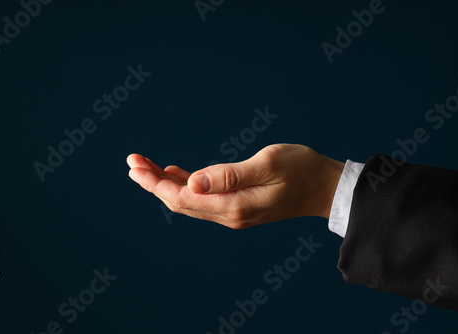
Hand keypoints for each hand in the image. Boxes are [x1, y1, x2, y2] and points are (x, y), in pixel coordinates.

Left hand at [127, 143, 343, 228]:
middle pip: (181, 201)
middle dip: (154, 183)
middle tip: (133, 162)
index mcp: (234, 205)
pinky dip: (186, 186)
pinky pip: (204, 199)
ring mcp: (233, 212)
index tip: (136, 165)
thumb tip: (192, 181)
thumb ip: (229, 174)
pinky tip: (175, 173)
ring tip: (145, 166)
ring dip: (166, 184)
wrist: (325, 188)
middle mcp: (229, 214)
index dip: (156, 183)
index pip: (183, 198)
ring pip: (190, 201)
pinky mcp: (238, 206)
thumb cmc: (302, 170)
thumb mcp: (268, 164)